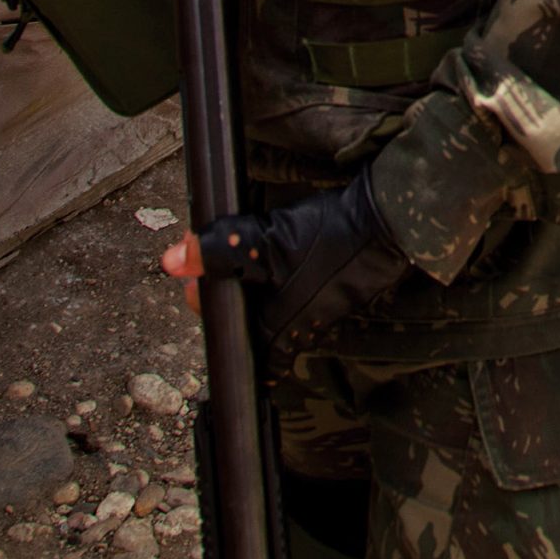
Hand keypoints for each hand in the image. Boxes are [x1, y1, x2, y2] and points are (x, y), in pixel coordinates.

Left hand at [163, 166, 407, 348]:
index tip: (198, 276)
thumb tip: (173, 261)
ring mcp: (315, 314)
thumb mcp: (263, 242)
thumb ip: (217, 252)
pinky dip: (280, 270)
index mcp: (273, 332)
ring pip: (268, 300)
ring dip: (254, 274)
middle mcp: (294, 332)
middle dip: (228, 286)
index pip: (226, 336)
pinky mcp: (331, 294)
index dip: (206, 301)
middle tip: (222, 249)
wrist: (386, 222)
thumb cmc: (329, 240)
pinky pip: (293, 289)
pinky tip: (283, 244)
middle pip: (245, 317)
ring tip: (253, 241)